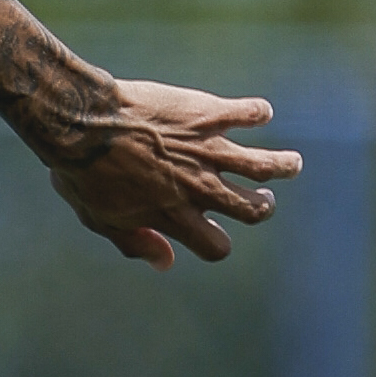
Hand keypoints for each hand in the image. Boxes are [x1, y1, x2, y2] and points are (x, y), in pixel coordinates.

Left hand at [43, 78, 301, 271]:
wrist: (85, 123)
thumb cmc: (84, 173)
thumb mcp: (101, 219)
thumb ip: (136, 243)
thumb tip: (166, 264)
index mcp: (174, 216)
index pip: (216, 245)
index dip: (219, 243)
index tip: (216, 230)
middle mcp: (199, 188)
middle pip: (253, 210)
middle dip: (263, 208)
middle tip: (262, 199)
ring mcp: (207, 152)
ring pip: (265, 166)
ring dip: (283, 167)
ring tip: (291, 165)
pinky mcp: (209, 115)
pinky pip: (250, 113)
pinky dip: (259, 113)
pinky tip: (258, 113)